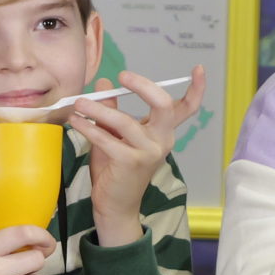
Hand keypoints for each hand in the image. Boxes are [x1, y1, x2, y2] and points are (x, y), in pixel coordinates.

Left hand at [75, 67, 204, 247]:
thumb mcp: (115, 135)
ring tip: (80, 102)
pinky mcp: (130, 163)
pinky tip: (76, 121)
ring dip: (98, 109)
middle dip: (143, 86)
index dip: (196, 89)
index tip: (198, 68)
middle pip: (163, 105)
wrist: (115, 206)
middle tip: (123, 76)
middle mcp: (162, 140)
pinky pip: (107, 139)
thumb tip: (105, 82)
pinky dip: (89, 128)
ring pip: (125, 121)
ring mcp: (148, 153)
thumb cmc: (116, 169)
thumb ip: (112, 110)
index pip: (186, 109)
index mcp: (163, 132)